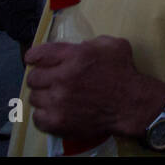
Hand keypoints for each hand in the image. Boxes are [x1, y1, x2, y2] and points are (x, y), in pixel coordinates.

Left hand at [25, 36, 164, 139]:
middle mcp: (63, 78)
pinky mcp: (58, 122)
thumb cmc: (124, 73)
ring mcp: (58, 102)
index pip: (38, 54)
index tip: (34, 60)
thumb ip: (90, 42)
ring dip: (43, 97)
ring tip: (56, 97)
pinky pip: (37, 118)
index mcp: (75, 56)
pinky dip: (44, 115)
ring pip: (34, 98)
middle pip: (33, 78)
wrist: (131, 104)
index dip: (33, 57)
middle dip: (41, 78)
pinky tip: (56, 111)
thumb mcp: (113, 45)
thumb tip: (77, 46)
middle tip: (51, 80)